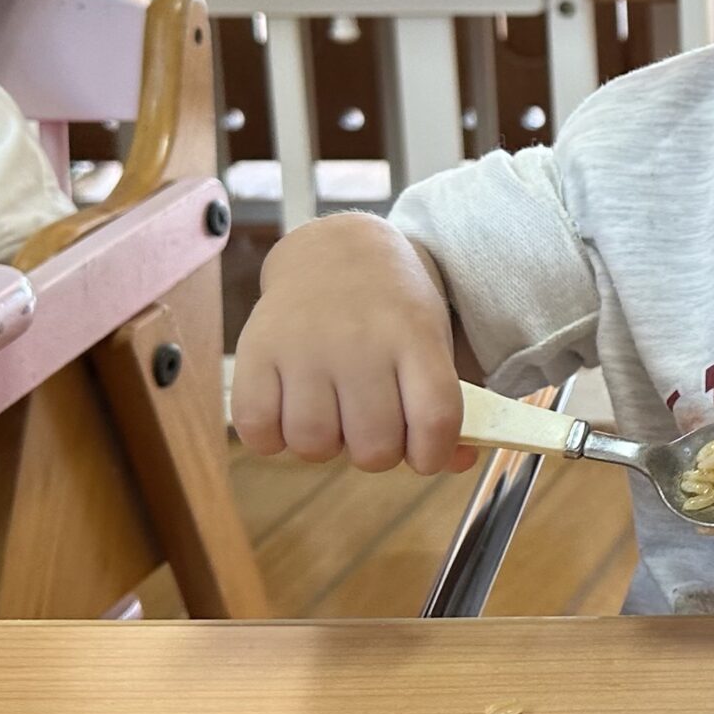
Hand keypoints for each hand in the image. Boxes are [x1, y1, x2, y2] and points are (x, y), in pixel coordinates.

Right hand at [230, 215, 474, 475]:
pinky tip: (289, 410)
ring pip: (314, 445)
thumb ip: (445, 405)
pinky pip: (258, 429)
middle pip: (374, 447)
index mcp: (415, 335)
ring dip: (324, 445)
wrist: (336, 250)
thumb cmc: (392, 311)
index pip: (436, 419)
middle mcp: (360, 339)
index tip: (424, 454)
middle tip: (371, 425)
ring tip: (331, 414)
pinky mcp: (256, 348)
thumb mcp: (433, 342)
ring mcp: (304, 344)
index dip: (433, 454)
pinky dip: (273, 437)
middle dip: (377, 452)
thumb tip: (457, 463)